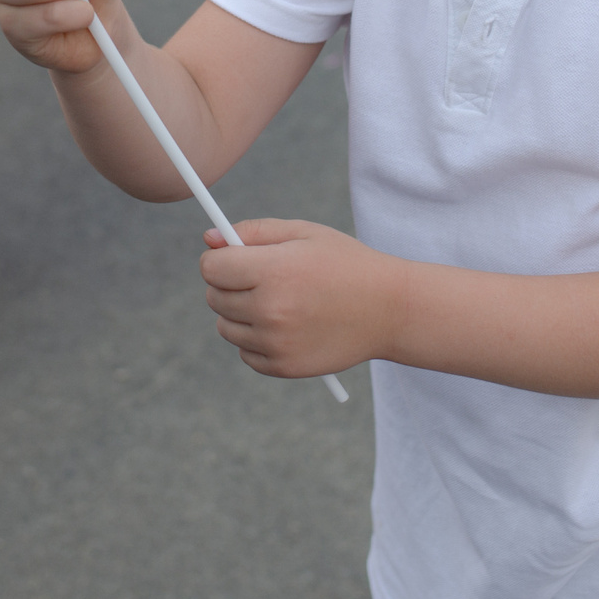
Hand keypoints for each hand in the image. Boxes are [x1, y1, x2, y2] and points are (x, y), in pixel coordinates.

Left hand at [200, 219, 391, 378]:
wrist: (390, 309)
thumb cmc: (345, 263)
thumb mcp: (303, 233)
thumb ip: (253, 232)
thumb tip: (208, 240)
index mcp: (273, 270)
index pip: (211, 268)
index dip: (219, 259)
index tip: (234, 257)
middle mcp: (270, 309)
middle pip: (214, 297)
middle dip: (229, 284)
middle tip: (261, 279)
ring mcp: (276, 343)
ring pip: (226, 327)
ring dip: (240, 314)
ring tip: (277, 302)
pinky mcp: (284, 367)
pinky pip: (245, 353)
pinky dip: (256, 341)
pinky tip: (286, 326)